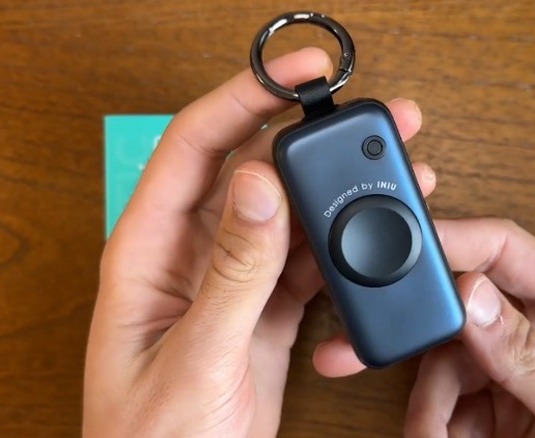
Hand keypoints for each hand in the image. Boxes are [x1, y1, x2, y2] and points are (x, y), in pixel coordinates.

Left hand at [83, 48, 432, 436]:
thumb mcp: (195, 357)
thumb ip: (231, 272)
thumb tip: (257, 184)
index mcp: (147, 253)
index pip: (195, 147)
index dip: (245, 97)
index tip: (298, 77)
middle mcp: (189, 256)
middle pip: (251, 169)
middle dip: (305, 134)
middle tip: (362, 115)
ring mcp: (231, 283)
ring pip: (287, 214)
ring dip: (333, 191)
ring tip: (387, 170)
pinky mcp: (263, 312)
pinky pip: (305, 262)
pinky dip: (339, 246)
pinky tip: (367, 234)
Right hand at [404, 219, 534, 436]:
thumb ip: (532, 360)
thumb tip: (471, 296)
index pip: (508, 250)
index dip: (457, 237)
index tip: (414, 250)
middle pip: (461, 308)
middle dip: (426, 339)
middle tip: (394, 366)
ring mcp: (515, 372)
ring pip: (442, 361)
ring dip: (428, 400)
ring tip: (429, 433)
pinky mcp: (495, 409)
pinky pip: (444, 401)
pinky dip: (432, 421)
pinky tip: (436, 437)